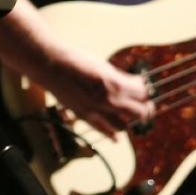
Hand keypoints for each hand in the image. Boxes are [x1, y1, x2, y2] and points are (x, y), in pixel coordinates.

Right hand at [33, 43, 153, 136]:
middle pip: (140, 112)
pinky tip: (116, 134)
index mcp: (115, 84)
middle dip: (145, 107)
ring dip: (128, 120)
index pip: (143, 93)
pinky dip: (113, 134)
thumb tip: (134, 84)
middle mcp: (109, 101)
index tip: (143, 85)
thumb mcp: (103, 65)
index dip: (145, 88)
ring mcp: (96, 111)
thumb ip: (120, 78)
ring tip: (127, 113)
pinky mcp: (85, 116)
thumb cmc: (74, 60)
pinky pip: (105, 132)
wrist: (50, 65)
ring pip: (125, 126)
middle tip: (144, 102)